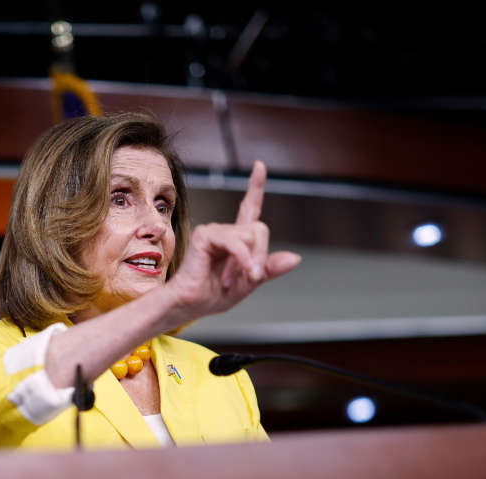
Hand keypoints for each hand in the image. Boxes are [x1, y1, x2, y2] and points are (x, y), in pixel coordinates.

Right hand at [164, 160, 300, 321]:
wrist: (189, 305)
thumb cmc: (212, 294)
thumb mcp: (249, 282)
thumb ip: (270, 268)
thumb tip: (295, 258)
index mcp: (236, 239)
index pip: (249, 207)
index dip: (255, 187)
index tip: (259, 166)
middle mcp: (225, 231)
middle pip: (259, 228)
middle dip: (261, 255)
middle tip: (250, 276)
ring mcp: (214, 231)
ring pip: (250, 235)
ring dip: (248, 261)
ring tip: (230, 280)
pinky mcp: (205, 235)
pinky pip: (236, 242)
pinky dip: (241, 259)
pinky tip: (231, 276)